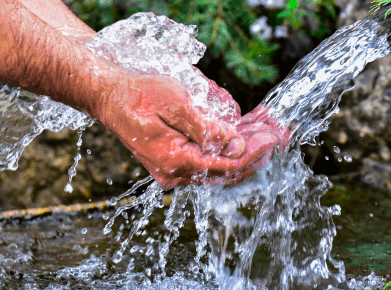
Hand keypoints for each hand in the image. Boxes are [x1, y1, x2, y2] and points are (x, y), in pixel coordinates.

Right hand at [96, 72, 277, 189]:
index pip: (228, 166)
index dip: (256, 152)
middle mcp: (176, 173)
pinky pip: (209, 156)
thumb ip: (208, 129)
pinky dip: (229, 143)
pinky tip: (246, 128)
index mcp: (176, 162)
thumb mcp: (176, 104)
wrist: (108, 95)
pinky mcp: (176, 160)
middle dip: (257, 150)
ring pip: (221, 163)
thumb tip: (238, 146)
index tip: (277, 137)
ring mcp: (175, 169)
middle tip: (283, 133)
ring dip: (246, 145)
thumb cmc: (138, 95)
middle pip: (228, 169)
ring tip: (269, 127)